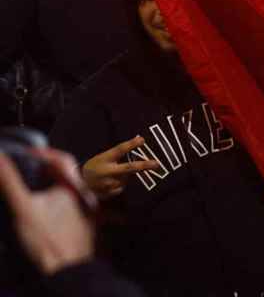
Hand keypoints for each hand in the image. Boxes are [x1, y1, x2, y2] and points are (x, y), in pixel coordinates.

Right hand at [0, 149, 94, 274]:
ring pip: (74, 191)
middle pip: (69, 174)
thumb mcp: (22, 208)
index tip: (27, 153)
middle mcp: (88, 196)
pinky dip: (62, 202)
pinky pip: (76, 208)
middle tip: (31, 168)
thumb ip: (10, 181)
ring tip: (37, 188)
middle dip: (49, 169)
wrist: (67, 274)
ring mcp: (91, 213)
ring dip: (55, 186)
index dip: (42, 153)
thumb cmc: (48, 242)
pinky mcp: (88, 228)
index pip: (62, 159)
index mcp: (76, 186)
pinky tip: (49, 211)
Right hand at [81, 136, 160, 199]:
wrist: (79, 185)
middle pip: (129, 168)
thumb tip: (139, 144)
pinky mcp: (109, 193)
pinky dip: (121, 183)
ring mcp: (108, 184)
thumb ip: (118, 155)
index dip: (131, 145)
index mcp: (104, 159)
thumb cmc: (95, 167)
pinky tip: (110, 182)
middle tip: (157, 164)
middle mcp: (106, 172)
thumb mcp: (103, 157)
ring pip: (127, 178)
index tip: (142, 139)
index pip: (119, 150)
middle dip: (144, 166)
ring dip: (126, 176)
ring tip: (113, 175)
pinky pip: (122, 186)